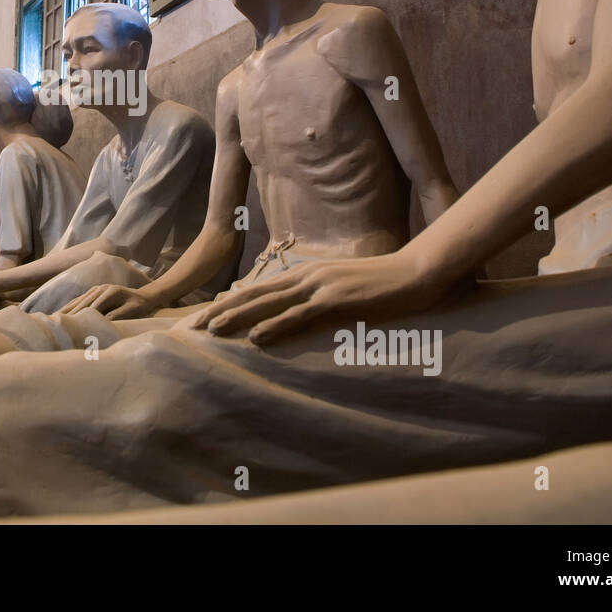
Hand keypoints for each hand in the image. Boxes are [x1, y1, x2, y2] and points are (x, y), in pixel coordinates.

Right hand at [59, 284, 161, 319]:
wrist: (144, 296)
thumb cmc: (139, 306)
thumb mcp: (132, 311)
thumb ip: (117, 315)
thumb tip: (103, 321)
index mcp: (110, 292)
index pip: (92, 307)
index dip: (81, 317)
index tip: (71, 327)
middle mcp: (101, 288)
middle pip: (82, 303)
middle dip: (70, 314)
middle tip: (57, 324)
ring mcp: (97, 288)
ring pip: (79, 300)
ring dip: (67, 309)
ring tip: (54, 318)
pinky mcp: (95, 291)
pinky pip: (80, 298)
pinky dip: (71, 305)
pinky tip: (62, 312)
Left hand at [187, 250, 447, 345]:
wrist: (418, 272)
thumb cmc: (384, 284)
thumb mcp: (345, 290)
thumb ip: (321, 299)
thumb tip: (300, 313)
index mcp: (308, 274)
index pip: (260, 289)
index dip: (231, 302)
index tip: (206, 316)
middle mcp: (308, 276)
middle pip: (255, 294)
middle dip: (222, 310)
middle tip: (193, 326)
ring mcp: (321, 286)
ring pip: (269, 303)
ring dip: (238, 317)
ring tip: (212, 331)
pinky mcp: (337, 300)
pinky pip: (299, 316)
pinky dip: (275, 327)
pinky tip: (256, 339)